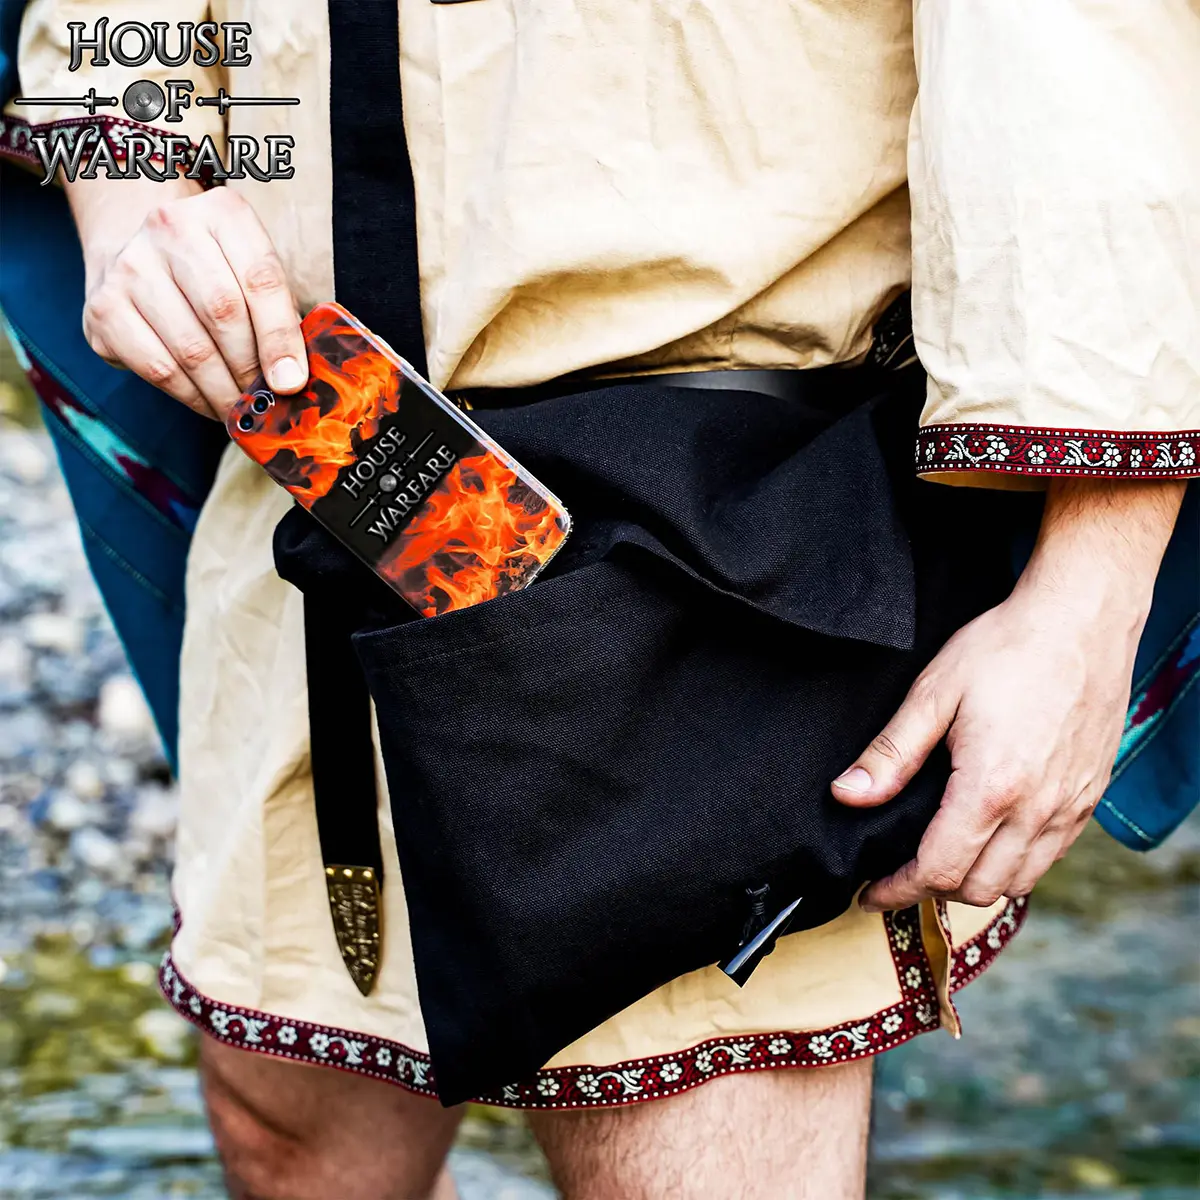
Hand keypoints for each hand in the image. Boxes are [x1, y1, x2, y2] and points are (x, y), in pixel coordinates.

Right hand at [67, 177, 306, 420]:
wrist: (134, 250)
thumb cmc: (214, 270)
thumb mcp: (251, 270)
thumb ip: (278, 313)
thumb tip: (292, 380)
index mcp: (222, 213)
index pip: (260, 279)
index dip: (280, 337)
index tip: (291, 382)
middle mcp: (170, 228)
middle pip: (223, 312)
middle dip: (251, 368)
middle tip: (265, 400)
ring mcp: (130, 266)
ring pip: (191, 348)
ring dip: (223, 390)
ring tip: (242, 408)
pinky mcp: (104, 307)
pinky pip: (158, 368)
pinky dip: (191, 396)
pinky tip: (209, 403)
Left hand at [832, 478, 1185, 910]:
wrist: (1082, 620)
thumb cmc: (1006, 648)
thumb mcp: (933, 693)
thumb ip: (890, 753)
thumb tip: (847, 795)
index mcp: (991, 788)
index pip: (939, 870)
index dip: (898, 890)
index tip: (871, 892)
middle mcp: (1037, 810)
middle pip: (978, 888)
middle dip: (930, 890)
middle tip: (897, 875)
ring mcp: (1069, 808)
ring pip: (1018, 882)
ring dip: (974, 883)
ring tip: (939, 862)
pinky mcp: (1089, 798)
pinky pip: (1050, 857)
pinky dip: (1014, 865)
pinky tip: (988, 840)